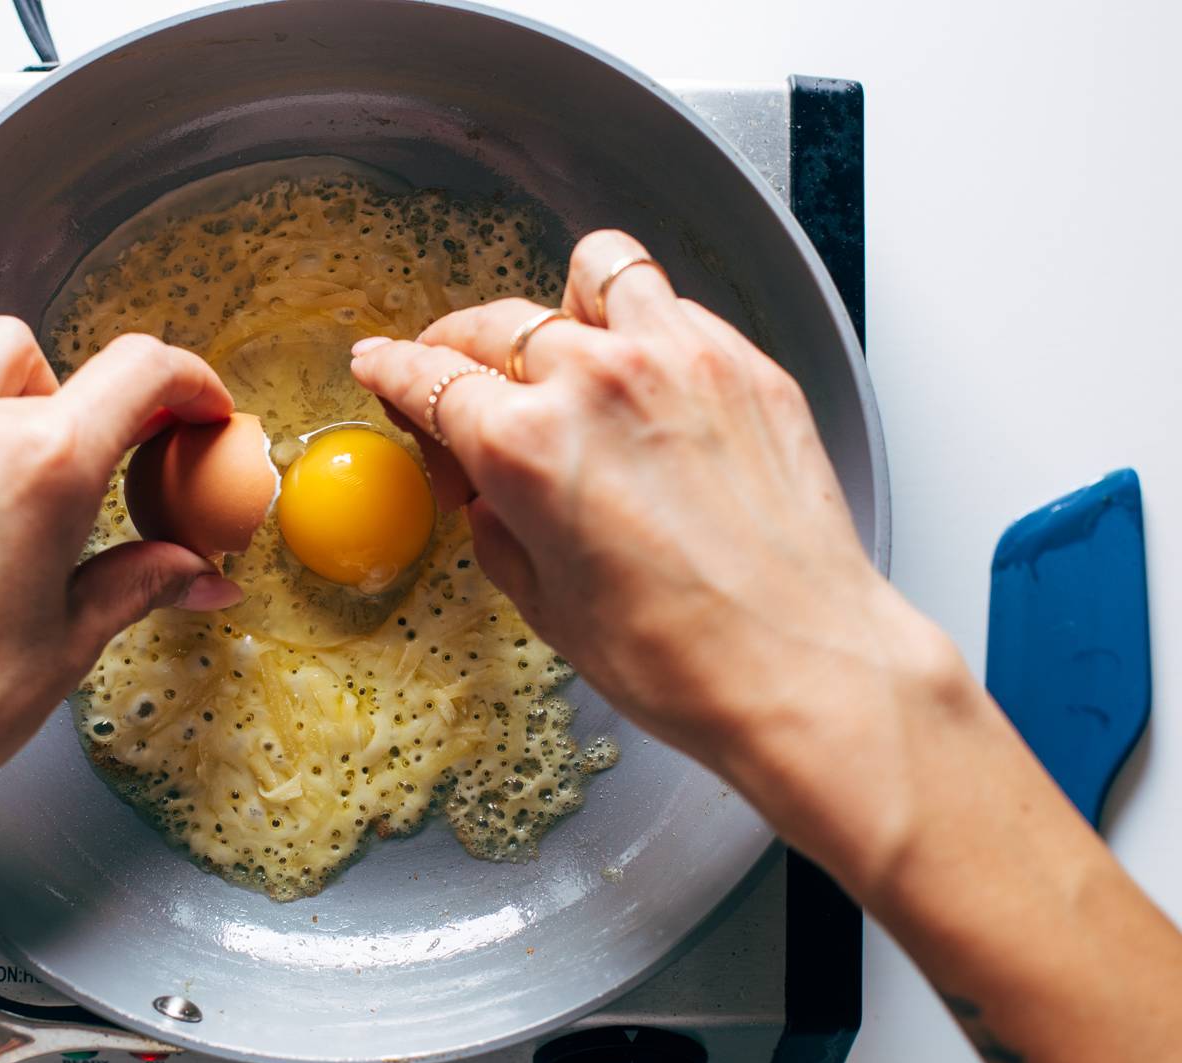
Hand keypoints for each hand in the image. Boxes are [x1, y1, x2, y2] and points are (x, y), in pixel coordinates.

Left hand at [0, 317, 241, 814]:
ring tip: (28, 491)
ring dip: (18, 406)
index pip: (141, 371)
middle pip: (50, 356)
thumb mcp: (70, 640)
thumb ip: (142, 581)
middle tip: (104, 466)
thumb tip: (196, 575)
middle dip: (88, 399)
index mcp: (39, 466)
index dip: (189, 382)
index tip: (198, 409)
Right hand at [353, 229, 1181, 1062]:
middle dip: (459, 349)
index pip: (430, 377)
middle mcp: (596, 381)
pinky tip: (649, 385)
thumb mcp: (546, 604)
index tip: (380, 362)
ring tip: (570, 350)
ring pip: (594, 273)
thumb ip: (499, 526)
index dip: (392, 369)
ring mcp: (678, 359)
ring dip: (563, 305)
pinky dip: (645, 330)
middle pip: (495, 323)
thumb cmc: (680, 658)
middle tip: (466, 392)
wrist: (804, 667)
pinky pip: (673, 308)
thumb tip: (488, 492)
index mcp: (525, 445)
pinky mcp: (745, 364)